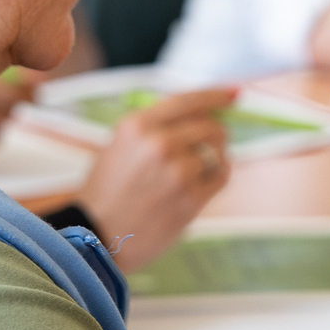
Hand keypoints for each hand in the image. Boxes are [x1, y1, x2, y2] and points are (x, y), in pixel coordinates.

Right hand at [75, 88, 234, 271]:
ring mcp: (176, 171)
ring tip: (199, 169)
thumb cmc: (106, 191)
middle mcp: (158, 143)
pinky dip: (219, 175)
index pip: (188, 100)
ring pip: (217, 152)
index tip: (233, 94)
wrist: (96, 236)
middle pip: (210, 126)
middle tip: (213, 142)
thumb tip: (196, 112)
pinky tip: (206, 180)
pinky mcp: (190, 198)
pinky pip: (221, 176)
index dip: (215, 95)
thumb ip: (153, 125)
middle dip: (216, 133)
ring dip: (214, 158)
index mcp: (137, 125)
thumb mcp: (120, 144)